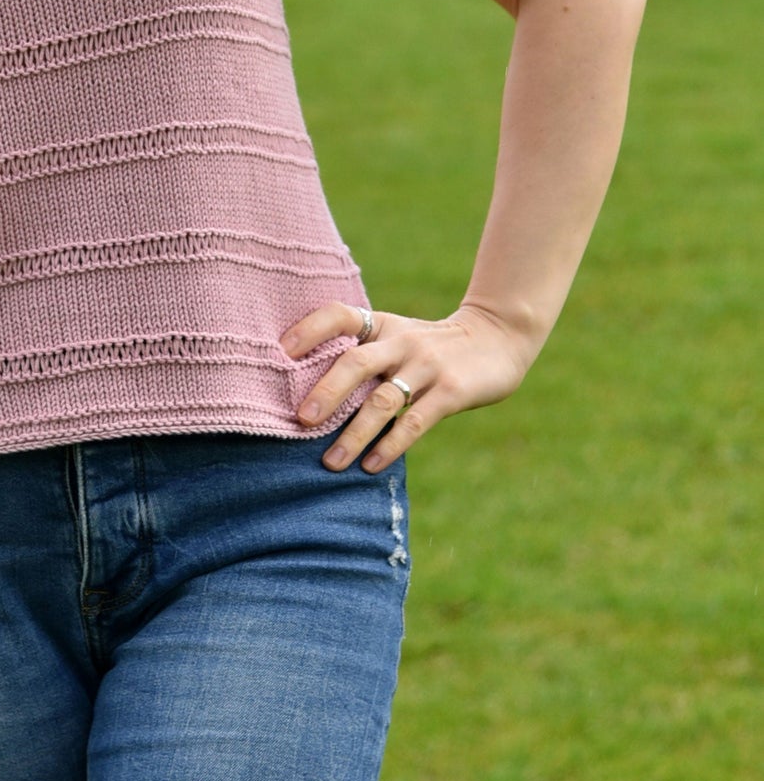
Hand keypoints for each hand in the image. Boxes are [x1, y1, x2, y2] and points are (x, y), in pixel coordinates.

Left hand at [282, 300, 534, 472]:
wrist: (498, 338)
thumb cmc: (432, 346)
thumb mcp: (398, 337)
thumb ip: (365, 355)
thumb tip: (309, 394)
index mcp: (382, 325)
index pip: (339, 315)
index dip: (309, 329)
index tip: (281, 351)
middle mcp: (401, 341)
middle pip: (355, 362)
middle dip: (326, 392)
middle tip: (301, 419)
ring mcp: (428, 366)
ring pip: (383, 400)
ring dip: (354, 433)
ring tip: (330, 461)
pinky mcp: (452, 392)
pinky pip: (415, 422)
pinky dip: (391, 445)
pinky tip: (371, 465)